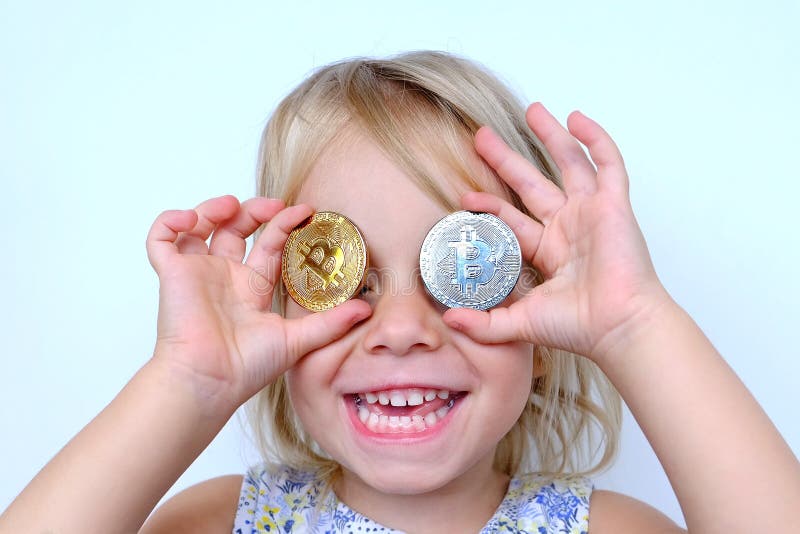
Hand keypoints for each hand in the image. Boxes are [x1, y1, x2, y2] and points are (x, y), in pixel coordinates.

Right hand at [145, 196, 370, 411]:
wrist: (210, 381)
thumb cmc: (246, 368)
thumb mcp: (296, 340)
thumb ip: (329, 322)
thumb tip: (365, 309)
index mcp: (252, 287)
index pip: (271, 245)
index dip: (285, 224)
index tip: (304, 211)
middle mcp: (225, 276)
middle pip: (237, 228)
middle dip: (253, 210)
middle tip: (272, 207)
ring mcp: (197, 273)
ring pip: (200, 226)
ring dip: (213, 207)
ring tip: (228, 207)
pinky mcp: (172, 273)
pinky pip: (161, 238)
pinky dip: (170, 221)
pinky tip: (190, 220)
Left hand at [442, 103, 671, 365]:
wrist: (618, 327)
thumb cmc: (579, 327)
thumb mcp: (519, 323)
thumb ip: (484, 323)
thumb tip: (448, 320)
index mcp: (549, 251)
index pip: (513, 219)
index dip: (490, 205)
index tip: (466, 195)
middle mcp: (569, 227)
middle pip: (533, 183)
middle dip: (507, 160)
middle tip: (482, 137)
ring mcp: (592, 213)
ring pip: (570, 164)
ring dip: (552, 137)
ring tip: (533, 110)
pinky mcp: (615, 205)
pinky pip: (608, 164)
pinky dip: (595, 140)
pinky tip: (576, 118)